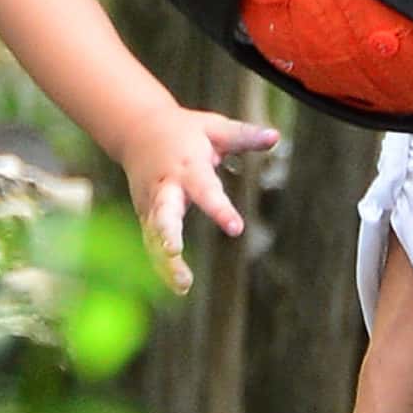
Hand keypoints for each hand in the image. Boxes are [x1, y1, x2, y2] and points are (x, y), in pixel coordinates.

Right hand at [118, 103, 280, 294]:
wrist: (138, 130)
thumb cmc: (184, 131)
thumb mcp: (214, 127)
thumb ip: (243, 135)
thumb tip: (275, 137)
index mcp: (187, 166)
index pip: (204, 190)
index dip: (219, 209)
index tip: (236, 228)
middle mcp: (165, 187)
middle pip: (164, 213)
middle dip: (167, 233)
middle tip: (173, 251)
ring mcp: (150, 203)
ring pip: (154, 236)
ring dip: (165, 261)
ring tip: (183, 285)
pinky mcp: (144, 216)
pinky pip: (151, 243)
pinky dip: (160, 265)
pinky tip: (177, 285)